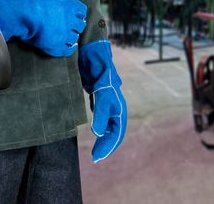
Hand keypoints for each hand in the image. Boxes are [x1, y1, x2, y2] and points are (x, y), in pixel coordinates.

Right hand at [0, 0, 86, 56]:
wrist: (20, 13)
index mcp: (68, 5)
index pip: (81, 10)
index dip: (78, 14)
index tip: (75, 16)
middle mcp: (68, 20)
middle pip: (80, 25)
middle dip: (76, 26)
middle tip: (71, 27)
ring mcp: (63, 33)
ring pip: (74, 38)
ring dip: (72, 37)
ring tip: (67, 37)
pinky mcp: (55, 45)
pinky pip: (67, 51)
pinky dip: (70, 49)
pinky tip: (70, 47)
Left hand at [79, 40, 125, 161]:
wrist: (94, 56)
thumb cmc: (100, 74)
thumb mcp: (101, 94)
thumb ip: (101, 113)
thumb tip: (99, 132)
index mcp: (119, 108)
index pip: (117, 132)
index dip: (108, 145)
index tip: (97, 157)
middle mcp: (116, 107)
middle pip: (115, 131)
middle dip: (107, 145)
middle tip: (96, 157)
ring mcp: (109, 103)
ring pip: (110, 125)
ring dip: (104, 138)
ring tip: (97, 149)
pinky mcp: (101, 98)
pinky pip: (104, 118)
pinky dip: (101, 127)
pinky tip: (97, 130)